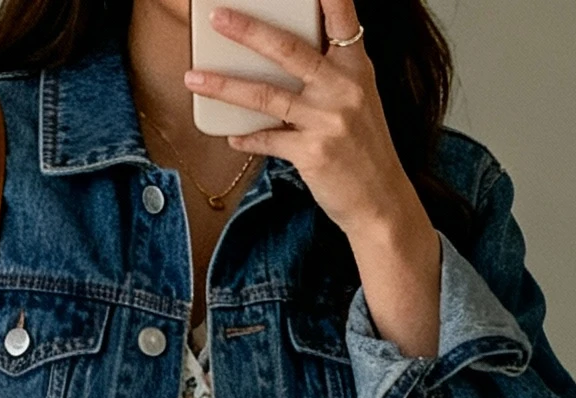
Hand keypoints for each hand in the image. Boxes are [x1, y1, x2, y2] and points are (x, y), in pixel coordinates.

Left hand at [185, 0, 441, 355]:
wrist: (381, 202)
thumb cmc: (364, 149)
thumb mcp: (357, 100)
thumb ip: (327, 73)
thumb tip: (279, 55)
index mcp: (355, 67)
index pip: (341, 18)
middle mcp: (343, 88)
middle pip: (287, 49)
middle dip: (248, 30)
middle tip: (217, 17)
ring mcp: (327, 120)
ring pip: (266, 95)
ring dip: (225, 85)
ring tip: (194, 77)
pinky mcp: (311, 153)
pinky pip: (267, 139)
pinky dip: (246, 136)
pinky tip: (231, 133)